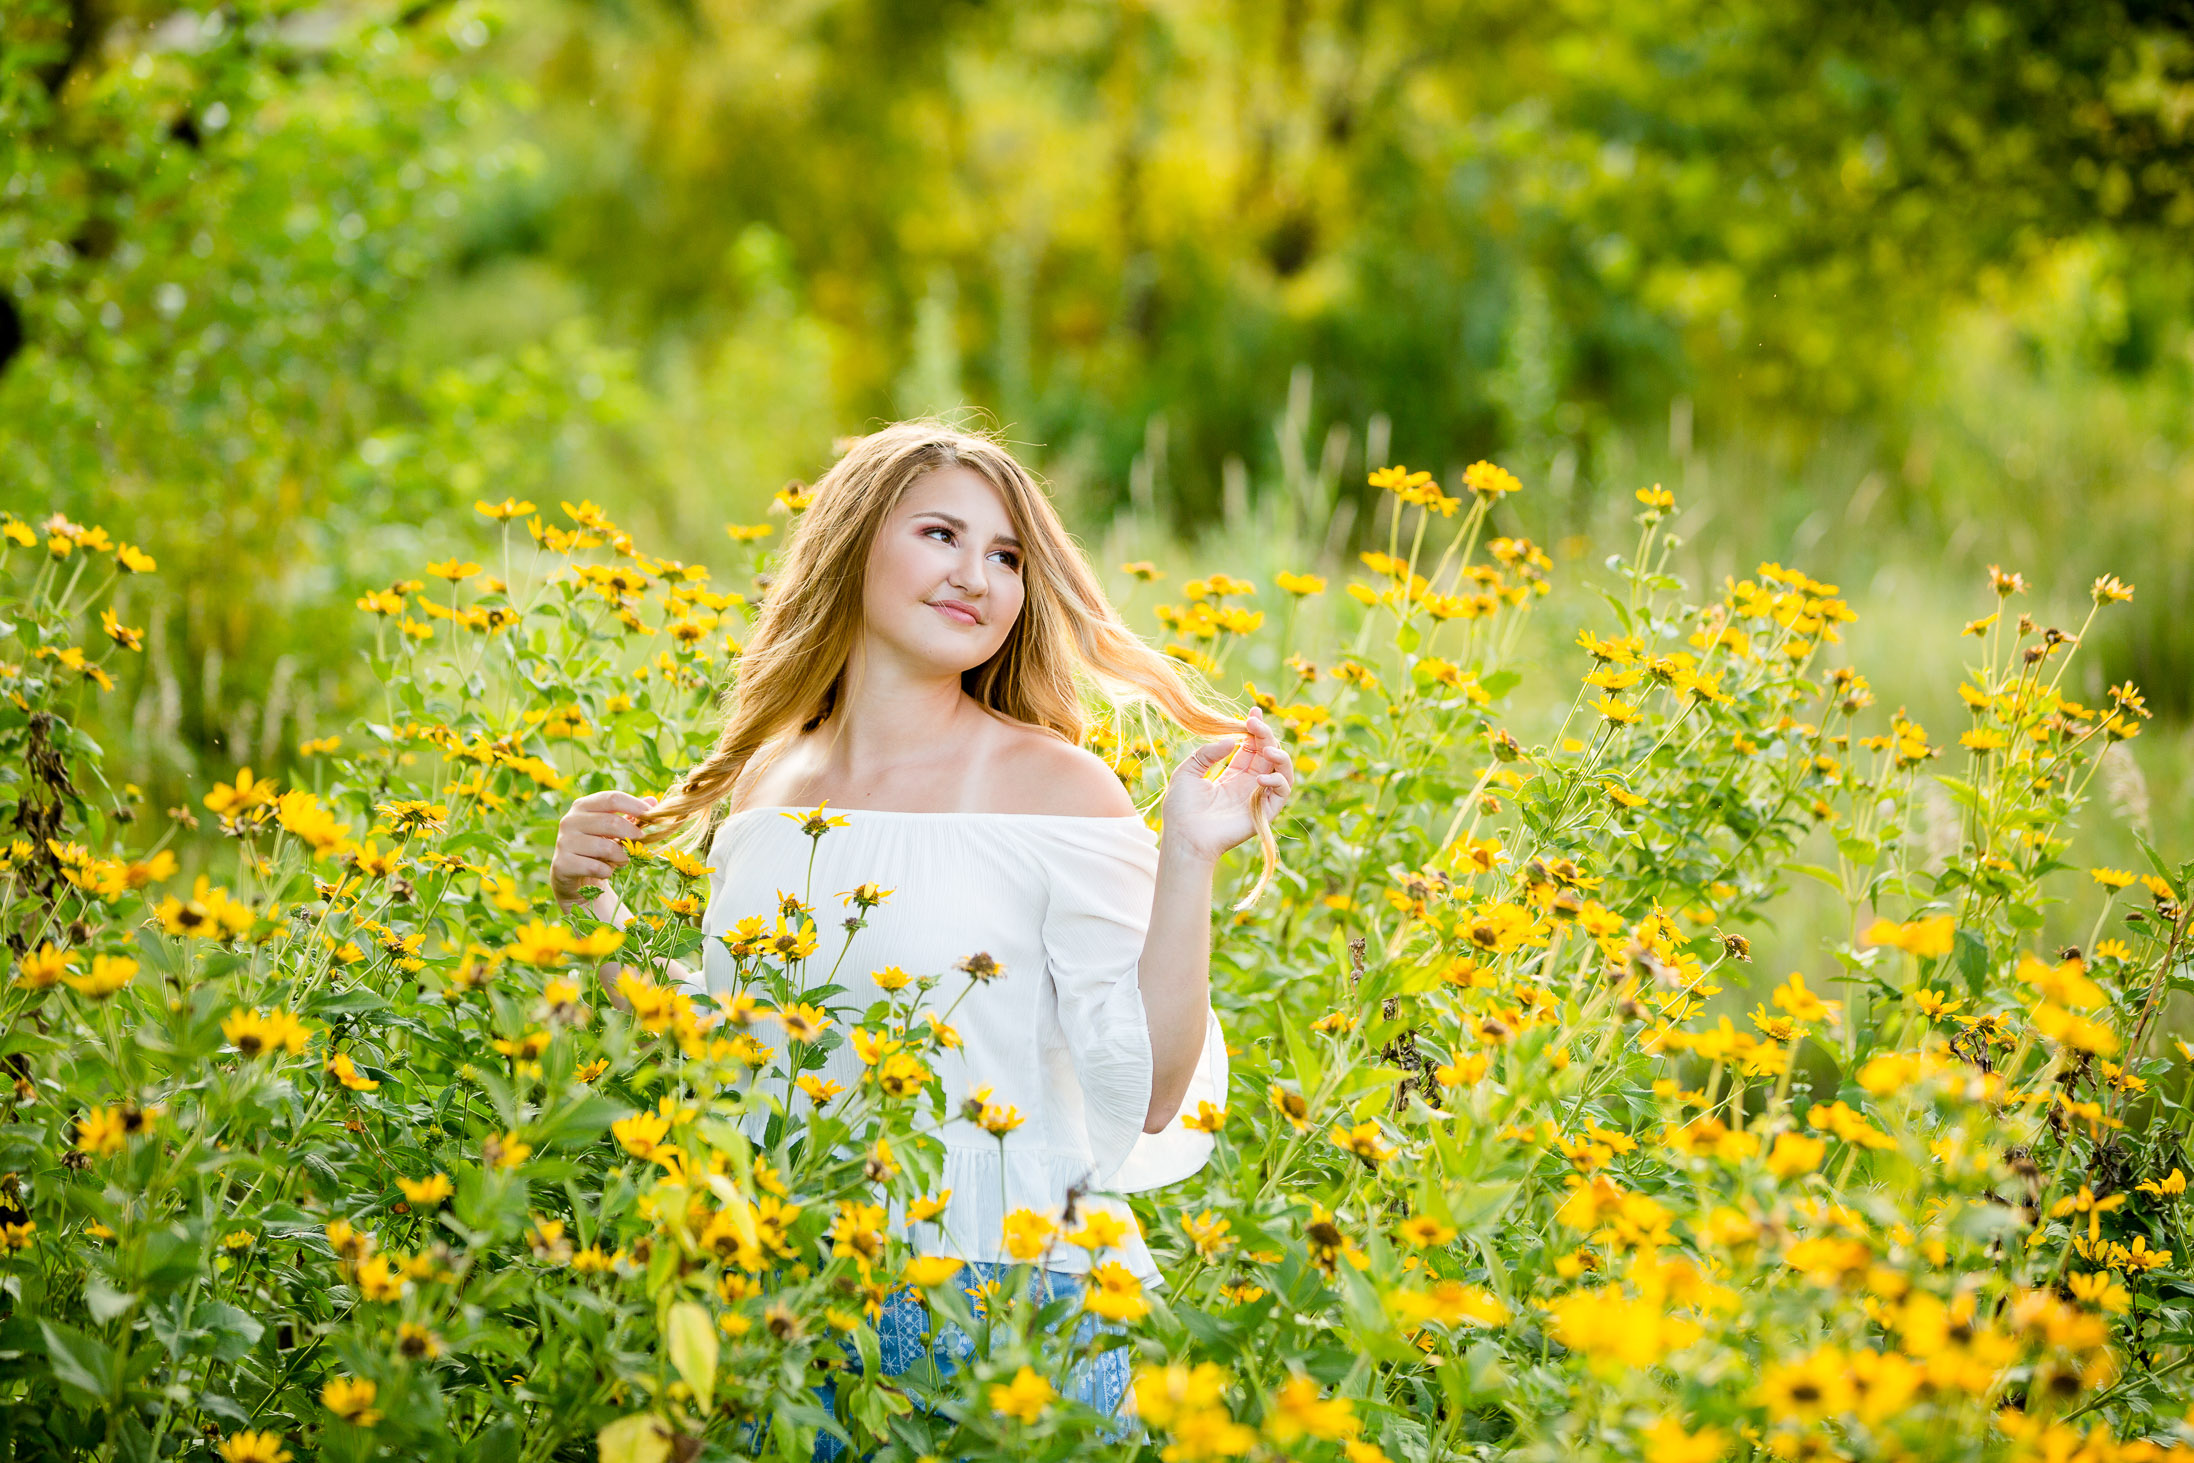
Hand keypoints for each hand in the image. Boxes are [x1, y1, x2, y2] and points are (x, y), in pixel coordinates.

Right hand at [550, 790, 656, 907]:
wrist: (575, 879)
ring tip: (624, 859)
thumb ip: (631, 815)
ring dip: (622, 856)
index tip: (652, 816)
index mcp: (583, 806)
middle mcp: (570, 820)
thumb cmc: (599, 849)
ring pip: (605, 847)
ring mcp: (564, 842)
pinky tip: (606, 871)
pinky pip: (595, 867)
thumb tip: (652, 800)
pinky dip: (607, 871)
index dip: (635, 806)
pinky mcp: (563, 864)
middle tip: (641, 842)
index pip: (612, 798)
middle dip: (632, 834)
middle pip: (611, 822)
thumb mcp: (615, 831)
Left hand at [1159, 708, 1293, 864]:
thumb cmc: (1181, 809)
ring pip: (1282, 770)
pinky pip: (1282, 792)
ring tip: (1266, 748)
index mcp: (1232, 775)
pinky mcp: (1264, 812)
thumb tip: (1232, 740)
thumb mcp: (1188, 771)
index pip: (1251, 747)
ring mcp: (1257, 798)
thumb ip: (1208, 753)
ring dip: (1280, 754)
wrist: (1184, 837)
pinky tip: (1260, 776)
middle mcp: (1248, 785)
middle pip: (1268, 753)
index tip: (1253, 711)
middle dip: (1265, 734)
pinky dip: (1278, 779)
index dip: (1255, 729)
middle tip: (1254, 723)